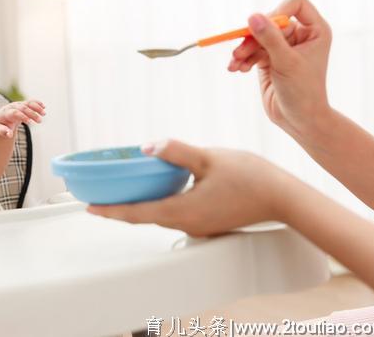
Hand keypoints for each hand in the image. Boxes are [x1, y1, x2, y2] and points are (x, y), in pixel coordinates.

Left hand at [0, 100, 44, 137]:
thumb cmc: (0, 125)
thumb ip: (4, 131)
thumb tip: (9, 135)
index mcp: (6, 112)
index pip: (15, 112)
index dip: (23, 116)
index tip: (30, 122)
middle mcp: (12, 106)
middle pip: (23, 108)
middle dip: (32, 114)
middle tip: (40, 121)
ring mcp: (18, 104)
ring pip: (28, 103)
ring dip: (36, 107)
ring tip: (44, 114)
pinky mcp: (22, 104)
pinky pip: (30, 101)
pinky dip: (37, 103)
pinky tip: (44, 107)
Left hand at [87, 139, 298, 236]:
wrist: (284, 198)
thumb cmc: (251, 177)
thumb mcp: (209, 158)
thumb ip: (176, 152)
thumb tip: (147, 147)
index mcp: (182, 211)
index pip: (136, 214)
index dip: (110, 211)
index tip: (89, 208)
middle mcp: (186, 224)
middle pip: (144, 216)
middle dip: (120, 207)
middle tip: (99, 196)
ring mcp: (197, 225)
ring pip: (159, 214)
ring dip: (139, 204)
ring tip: (122, 190)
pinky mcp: (206, 221)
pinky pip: (174, 212)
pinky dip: (158, 202)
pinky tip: (157, 187)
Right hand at [227, 0, 332, 137]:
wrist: (299, 120)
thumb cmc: (303, 92)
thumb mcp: (286, 62)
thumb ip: (269, 38)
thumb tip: (252, 16)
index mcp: (315, 30)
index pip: (295, 3)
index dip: (278, 10)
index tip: (265, 26)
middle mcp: (300, 35)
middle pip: (270, 21)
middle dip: (253, 36)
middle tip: (239, 51)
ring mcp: (283, 47)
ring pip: (257, 36)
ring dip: (244, 49)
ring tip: (235, 64)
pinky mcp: (269, 59)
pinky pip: (251, 50)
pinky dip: (242, 59)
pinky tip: (236, 69)